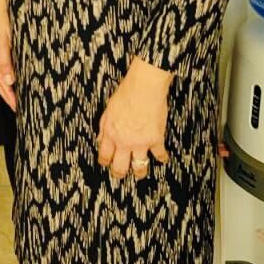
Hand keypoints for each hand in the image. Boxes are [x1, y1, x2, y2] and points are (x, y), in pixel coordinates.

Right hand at [0, 0, 16, 110]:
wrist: (1, 5)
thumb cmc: (1, 21)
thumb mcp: (4, 42)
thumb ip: (6, 62)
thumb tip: (9, 81)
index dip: (7, 94)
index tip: (15, 105)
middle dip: (6, 95)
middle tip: (16, 108)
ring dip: (7, 88)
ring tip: (15, 100)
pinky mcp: (0, 49)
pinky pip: (4, 68)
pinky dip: (9, 77)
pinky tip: (14, 82)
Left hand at [97, 57, 170, 179]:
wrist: (143, 88)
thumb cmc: (125, 94)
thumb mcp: (108, 110)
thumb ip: (104, 127)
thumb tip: (100, 139)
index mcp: (110, 133)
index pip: (104, 155)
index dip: (105, 162)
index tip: (106, 165)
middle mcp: (124, 141)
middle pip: (120, 166)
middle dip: (119, 173)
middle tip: (120, 175)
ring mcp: (140, 143)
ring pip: (139, 168)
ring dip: (139, 172)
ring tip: (140, 174)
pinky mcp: (156, 140)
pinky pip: (160, 155)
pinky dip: (162, 158)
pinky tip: (163, 159)